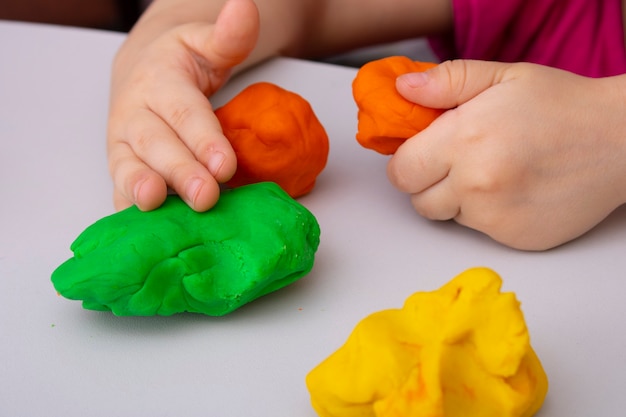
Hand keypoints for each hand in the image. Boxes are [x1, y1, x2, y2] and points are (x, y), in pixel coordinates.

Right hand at [107, 0, 258, 210]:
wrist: (143, 73)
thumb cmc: (181, 63)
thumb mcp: (205, 43)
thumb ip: (228, 34)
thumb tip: (245, 7)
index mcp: (158, 82)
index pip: (183, 112)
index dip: (203, 139)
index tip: (225, 164)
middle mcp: (135, 115)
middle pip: (156, 145)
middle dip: (180, 172)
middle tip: (206, 197)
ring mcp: (124, 145)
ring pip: (128, 168)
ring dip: (140, 191)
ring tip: (154, 206)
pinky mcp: (123, 167)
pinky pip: (121, 191)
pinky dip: (128, 212)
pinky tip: (141, 234)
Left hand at [387, 60, 625, 249]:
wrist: (620, 142)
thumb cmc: (563, 105)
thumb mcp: (502, 76)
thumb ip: (446, 82)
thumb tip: (403, 89)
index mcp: (464, 139)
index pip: (401, 171)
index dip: (406, 162)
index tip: (421, 153)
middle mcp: (475, 184)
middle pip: (418, 201)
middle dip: (427, 182)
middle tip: (455, 162)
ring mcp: (495, 217)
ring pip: (448, 216)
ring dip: (457, 198)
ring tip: (491, 172)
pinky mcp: (514, 239)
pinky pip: (479, 230)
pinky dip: (486, 214)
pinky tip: (513, 191)